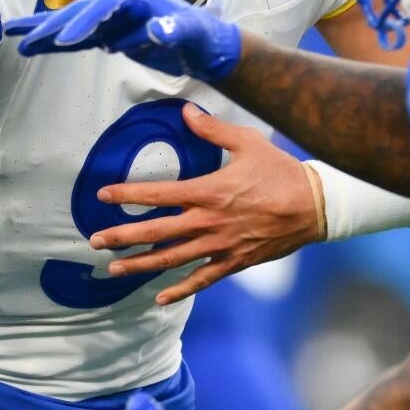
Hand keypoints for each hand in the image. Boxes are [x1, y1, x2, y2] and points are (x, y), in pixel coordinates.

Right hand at [2, 0, 241, 80]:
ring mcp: (112, 19)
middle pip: (78, 13)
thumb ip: (177, 30)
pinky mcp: (110, 35)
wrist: (206, 45)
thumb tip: (158, 29)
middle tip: (23, 40)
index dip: (83, 24)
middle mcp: (119, 4)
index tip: (64, 42)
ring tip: (12, 36)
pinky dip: (54, 42)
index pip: (103, 10)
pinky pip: (77, 38)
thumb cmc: (203, 37)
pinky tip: (32, 47)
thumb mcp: (194, 33)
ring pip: (71, 23)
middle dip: (50, 26)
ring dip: (43, 30)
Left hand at [91, 104, 322, 304]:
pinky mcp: (234, 261)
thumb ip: (213, 130)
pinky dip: (180, 289)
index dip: (128, 195)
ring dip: (141, 265)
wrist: (314, 206)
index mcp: (209, 191)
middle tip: (95, 240)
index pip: (158, 194)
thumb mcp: (248, 142)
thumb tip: (187, 112)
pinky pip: (202, 279)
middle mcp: (209, 222)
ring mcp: (220, 245)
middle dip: (123, 236)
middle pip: (157, 232)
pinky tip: (160, 297)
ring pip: (172, 259)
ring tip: (114, 269)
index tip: (103, 195)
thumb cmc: (281, 171)